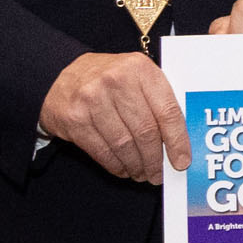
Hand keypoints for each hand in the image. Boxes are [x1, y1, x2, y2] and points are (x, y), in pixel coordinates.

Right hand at [39, 52, 189, 179]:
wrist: (60, 77)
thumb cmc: (109, 79)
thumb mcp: (136, 76)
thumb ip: (157, 100)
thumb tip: (180, 141)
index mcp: (139, 68)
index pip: (167, 111)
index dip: (177, 141)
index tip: (182, 161)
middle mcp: (116, 80)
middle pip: (146, 132)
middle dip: (156, 160)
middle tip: (159, 174)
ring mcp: (92, 99)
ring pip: (124, 145)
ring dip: (137, 166)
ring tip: (142, 173)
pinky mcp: (75, 118)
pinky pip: (102, 151)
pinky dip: (116, 165)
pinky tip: (124, 169)